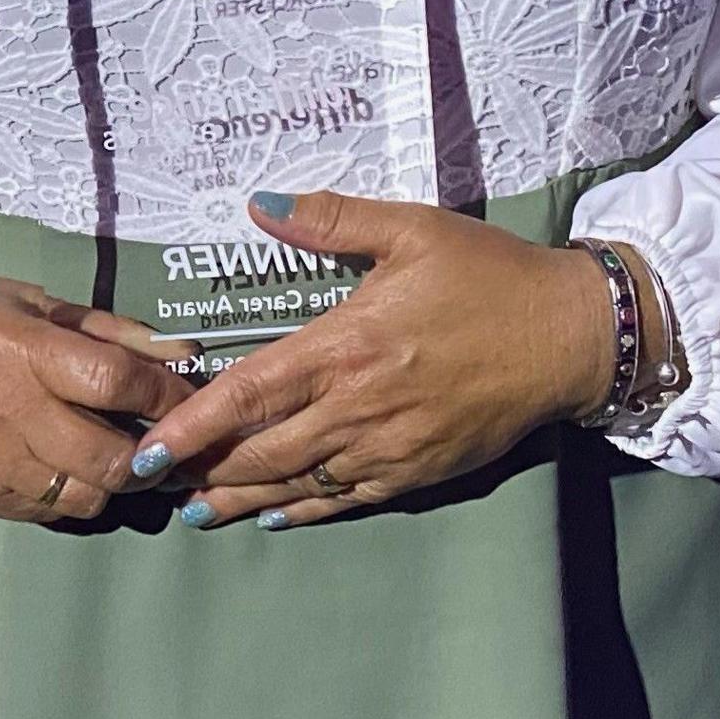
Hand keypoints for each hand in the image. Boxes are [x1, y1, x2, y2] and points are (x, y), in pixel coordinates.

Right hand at [0, 266, 197, 522]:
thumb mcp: (32, 302)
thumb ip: (108, 332)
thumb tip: (178, 354)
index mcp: (23, 350)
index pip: (117, 382)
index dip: (165, 396)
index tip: (185, 399)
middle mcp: (7, 410)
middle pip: (111, 458)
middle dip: (149, 454)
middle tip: (157, 440)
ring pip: (84, 497)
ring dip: (109, 479)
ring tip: (108, 452)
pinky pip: (44, 511)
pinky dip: (65, 492)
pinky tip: (59, 463)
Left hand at [131, 192, 611, 529]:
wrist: (570, 335)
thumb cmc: (489, 275)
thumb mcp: (412, 230)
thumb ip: (333, 219)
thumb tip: (263, 202)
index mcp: (349, 345)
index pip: (250, 393)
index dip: (193, 425)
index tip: (149, 447)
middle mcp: (361, 405)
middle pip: (262, 450)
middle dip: (203, 470)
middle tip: (151, 481)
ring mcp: (391, 446)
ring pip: (299, 484)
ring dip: (242, 498)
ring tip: (194, 510)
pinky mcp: (421, 470)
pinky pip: (348, 499)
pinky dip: (305, 510)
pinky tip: (274, 516)